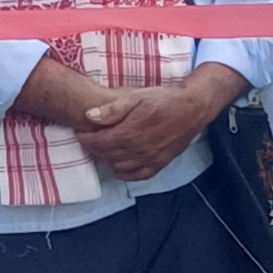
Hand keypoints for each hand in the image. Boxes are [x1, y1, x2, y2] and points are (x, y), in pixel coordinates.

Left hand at [75, 80, 217, 180]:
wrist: (192, 109)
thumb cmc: (164, 100)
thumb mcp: (136, 97)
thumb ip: (112, 109)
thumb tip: (89, 116)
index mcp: (129, 134)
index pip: (98, 142)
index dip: (86, 138)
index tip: (80, 132)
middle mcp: (138, 151)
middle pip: (106, 155)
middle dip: (94, 148)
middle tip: (89, 139)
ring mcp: (149, 160)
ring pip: (119, 166)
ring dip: (107, 159)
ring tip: (102, 148)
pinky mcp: (159, 164)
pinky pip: (137, 175)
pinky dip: (125, 173)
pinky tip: (119, 166)